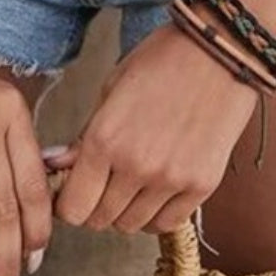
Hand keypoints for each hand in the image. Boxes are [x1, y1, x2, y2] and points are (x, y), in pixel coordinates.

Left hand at [47, 19, 257, 234]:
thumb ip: (84, 134)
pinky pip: (167, 223)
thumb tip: (56, 165)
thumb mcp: (112, 87)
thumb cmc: (163, 60)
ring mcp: (171, 179)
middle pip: (100, 220)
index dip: (69, 202)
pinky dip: (157, 212)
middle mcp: (136, 166)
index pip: (73, 208)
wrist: (220, 49)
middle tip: (104, 181)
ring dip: (126, 209)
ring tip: (133, 180)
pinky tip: (158, 187)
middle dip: (96, 204)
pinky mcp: (201, 186)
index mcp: (105, 138)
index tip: (74, 190)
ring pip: (132, 226)